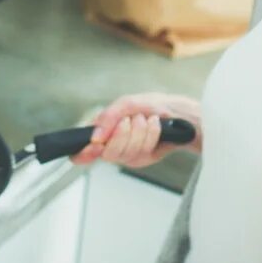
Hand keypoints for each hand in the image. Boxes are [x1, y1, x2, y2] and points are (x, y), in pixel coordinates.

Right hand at [69, 92, 201, 166]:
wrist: (178, 113)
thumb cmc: (152, 105)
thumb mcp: (127, 103)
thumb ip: (108, 116)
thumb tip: (95, 135)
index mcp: (104, 131)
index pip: (83, 151)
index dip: (84, 153)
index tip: (94, 145)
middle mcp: (113, 145)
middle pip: (107, 153)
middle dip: (121, 134)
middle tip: (130, 120)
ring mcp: (128, 154)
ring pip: (124, 153)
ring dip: (138, 132)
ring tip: (145, 120)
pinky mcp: (143, 158)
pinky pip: (142, 151)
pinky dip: (150, 134)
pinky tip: (154, 126)